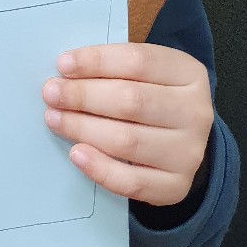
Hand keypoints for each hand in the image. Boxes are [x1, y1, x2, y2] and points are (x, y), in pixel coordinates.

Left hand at [42, 43, 213, 206]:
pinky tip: (77, 153)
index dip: (97, 61)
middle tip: (51, 93)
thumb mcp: (148, 74)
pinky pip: (132, 182)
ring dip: (83, 128)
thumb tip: (66, 70)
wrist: (182, 143)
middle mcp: (195, 112)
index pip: (139, 61)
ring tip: (54, 119)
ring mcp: (188, 152)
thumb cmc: (153, 99)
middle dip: (83, 96)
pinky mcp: (176, 186)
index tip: (62, 64)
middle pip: (132, 101)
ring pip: (128, 140)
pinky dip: (100, 168)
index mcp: (188, 74)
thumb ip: (115, 68)